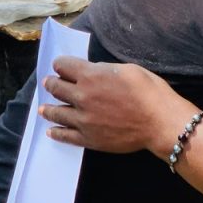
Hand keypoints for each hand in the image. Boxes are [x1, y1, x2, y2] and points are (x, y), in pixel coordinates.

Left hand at [39, 57, 197, 154]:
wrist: (159, 122)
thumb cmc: (149, 91)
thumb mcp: (128, 69)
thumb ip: (105, 70)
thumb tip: (94, 73)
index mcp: (91, 76)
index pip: (64, 66)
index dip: (61, 64)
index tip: (60, 65)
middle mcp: (81, 97)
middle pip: (57, 88)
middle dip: (51, 83)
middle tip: (49, 83)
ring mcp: (83, 120)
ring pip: (56, 113)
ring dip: (48, 108)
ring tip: (43, 108)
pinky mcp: (88, 139)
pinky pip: (65, 136)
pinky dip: (56, 132)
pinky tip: (51, 131)